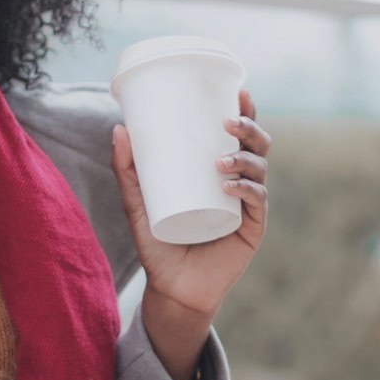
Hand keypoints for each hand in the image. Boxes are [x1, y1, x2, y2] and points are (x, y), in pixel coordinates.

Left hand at [111, 89, 270, 376]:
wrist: (171, 289)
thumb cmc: (159, 244)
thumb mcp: (138, 203)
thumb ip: (127, 170)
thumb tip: (119, 128)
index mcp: (221, 171)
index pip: (239, 135)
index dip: (245, 111)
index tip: (237, 90)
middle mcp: (240, 184)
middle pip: (258, 146)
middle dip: (249, 128)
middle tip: (226, 123)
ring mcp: (248, 207)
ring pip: (260, 170)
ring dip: (244, 159)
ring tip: (219, 161)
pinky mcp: (251, 230)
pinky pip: (257, 203)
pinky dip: (247, 190)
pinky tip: (231, 186)